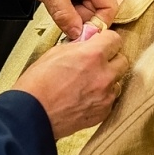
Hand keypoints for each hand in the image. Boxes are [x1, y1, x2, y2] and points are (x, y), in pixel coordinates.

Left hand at [0, 0, 114, 38]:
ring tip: (55, 4)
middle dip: (80, 19)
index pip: (108, 10)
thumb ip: (65, 15)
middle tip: (59, 18)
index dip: (95, 26)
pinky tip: (57, 1)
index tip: (77, 35)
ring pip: (89, 8)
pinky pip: (82, 1)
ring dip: (73, 13)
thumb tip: (78, 35)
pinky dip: (70, 7)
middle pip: (98, 10)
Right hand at [11, 29, 127, 137]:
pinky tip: (85, 98)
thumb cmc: (37, 86)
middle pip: (122, 60)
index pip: (115, 39)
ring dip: (107, 80)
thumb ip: (77, 47)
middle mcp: (104, 75)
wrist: (31, 115)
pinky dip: (101, 98)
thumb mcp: (55, 53)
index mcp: (92, 55)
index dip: (106, 40)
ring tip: (88, 83)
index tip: (102, 43)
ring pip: (117, 82)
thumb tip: (85, 44)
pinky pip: (110, 100)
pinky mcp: (102, 113)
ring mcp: (105, 96)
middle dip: (110, 60)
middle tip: (95, 63)